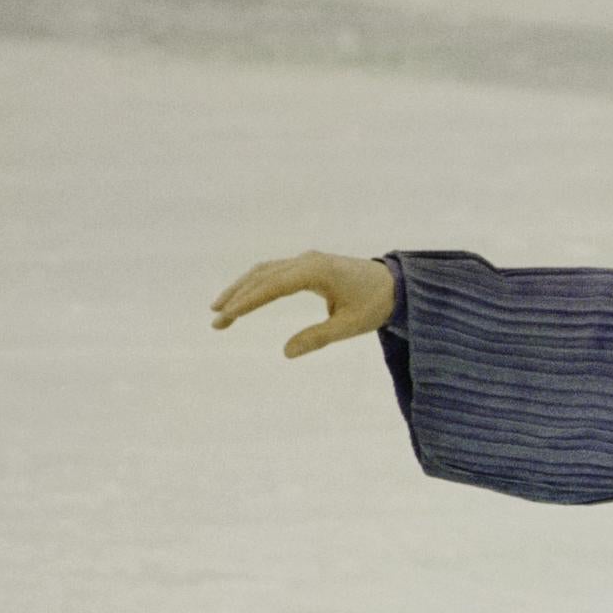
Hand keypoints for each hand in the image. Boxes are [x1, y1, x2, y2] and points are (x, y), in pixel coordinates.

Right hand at [211, 251, 394, 356]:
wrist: (397, 284)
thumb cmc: (376, 305)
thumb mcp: (350, 326)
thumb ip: (318, 338)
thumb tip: (286, 352)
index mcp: (316, 271)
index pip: (273, 285)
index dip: (248, 301)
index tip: (227, 316)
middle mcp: (307, 261)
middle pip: (262, 276)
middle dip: (237, 297)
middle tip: (216, 321)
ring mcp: (306, 260)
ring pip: (264, 271)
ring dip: (241, 289)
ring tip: (220, 311)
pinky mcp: (307, 265)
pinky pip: (274, 272)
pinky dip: (255, 284)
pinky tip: (242, 298)